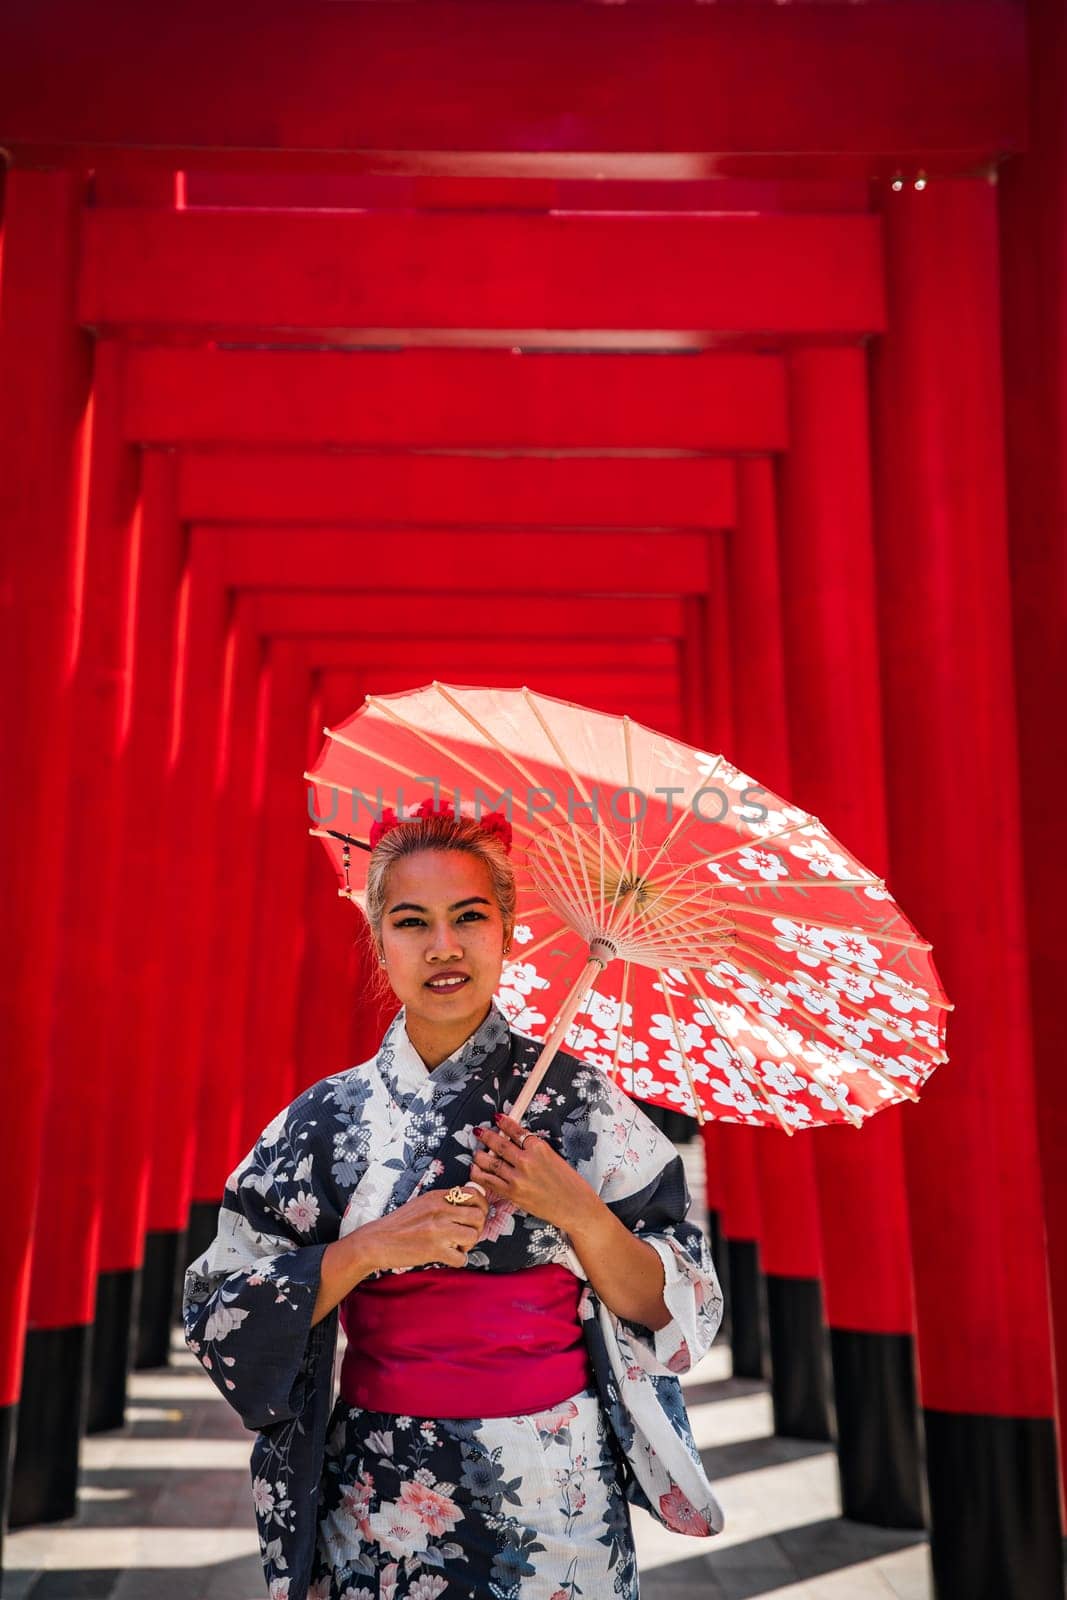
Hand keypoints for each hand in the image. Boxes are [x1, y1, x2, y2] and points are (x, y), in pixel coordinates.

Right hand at [359, 1185, 489, 1271]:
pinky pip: (462, 1258)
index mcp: (437, 1196)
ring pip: (474, 1235)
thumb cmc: (399, 1224)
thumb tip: (471, 1202)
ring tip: (455, 1247)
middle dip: (476, 1228)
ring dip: (468, 1245)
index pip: (474, 1193)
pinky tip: (447, 1257)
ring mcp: (438, 1230)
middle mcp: (440, 1210)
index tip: (473, 1216)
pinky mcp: (434, 1250)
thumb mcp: (422, 1203)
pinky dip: (458, 1260)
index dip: (480, 1206)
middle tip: (464, 1236)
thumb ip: (444, 1202)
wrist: (376, 1241)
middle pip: (478, 1215)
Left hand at [472, 1113, 599, 1233]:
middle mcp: (526, 1160)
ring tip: (476, 1152)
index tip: (497, 1117)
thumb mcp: (553, 1158)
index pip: (515, 1130)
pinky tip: (474, 1169)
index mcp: (539, 1148)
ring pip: (490, 1162)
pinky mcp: (512, 1193)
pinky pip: (489, 1181)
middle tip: (478, 1131)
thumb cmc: (568, 1183)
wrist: (575, 1206)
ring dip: (479, 1155)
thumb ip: (534, 1150)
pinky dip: (478, 1174)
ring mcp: (518, 1177)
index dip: (504, 1122)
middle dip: (486, 1135)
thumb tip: (515, 1142)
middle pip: (499, 1144)